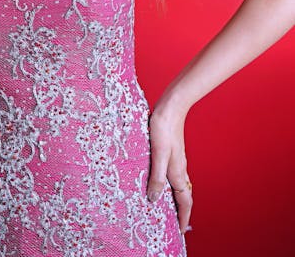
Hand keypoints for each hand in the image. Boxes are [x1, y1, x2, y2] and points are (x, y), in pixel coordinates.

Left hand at [147, 103, 192, 235]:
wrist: (171, 106)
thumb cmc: (163, 127)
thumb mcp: (158, 153)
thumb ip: (156, 176)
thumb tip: (154, 198)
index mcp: (177, 171)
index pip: (184, 200)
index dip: (184, 217)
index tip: (183, 231)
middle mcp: (179, 168)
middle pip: (184, 195)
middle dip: (182, 211)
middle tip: (177, 224)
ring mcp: (177, 160)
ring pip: (179, 185)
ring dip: (177, 199)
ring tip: (170, 208)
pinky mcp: (172, 152)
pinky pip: (175, 175)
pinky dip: (172, 185)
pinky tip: (163, 181)